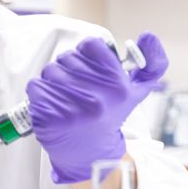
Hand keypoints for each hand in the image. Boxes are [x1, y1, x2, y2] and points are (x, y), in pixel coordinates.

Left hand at [27, 33, 168, 183]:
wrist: (91, 153)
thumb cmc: (111, 116)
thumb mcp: (137, 92)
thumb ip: (152, 64)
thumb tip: (149, 35)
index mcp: (118, 86)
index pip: (90, 44)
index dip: (87, 54)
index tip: (89, 68)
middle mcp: (96, 97)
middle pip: (67, 57)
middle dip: (70, 69)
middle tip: (78, 88)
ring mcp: (70, 107)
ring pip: (50, 70)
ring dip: (54, 80)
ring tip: (65, 97)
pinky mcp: (48, 116)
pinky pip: (35, 85)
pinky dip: (40, 92)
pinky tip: (53, 104)